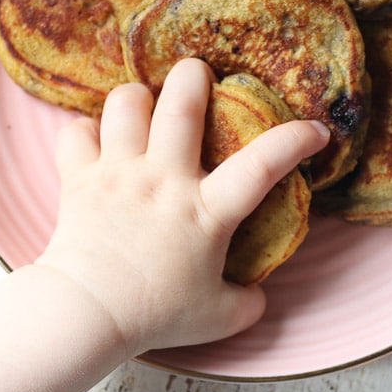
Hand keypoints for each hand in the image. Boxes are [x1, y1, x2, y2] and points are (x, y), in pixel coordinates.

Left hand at [38, 56, 328, 354]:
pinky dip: (85, 130)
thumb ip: (247, 302)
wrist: (87, 314)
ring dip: (137, 97)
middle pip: (181, 105)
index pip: (261, 165)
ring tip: (144, 108)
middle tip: (199, 73)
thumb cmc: (154, 315)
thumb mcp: (219, 317)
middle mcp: (163, 180)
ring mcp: (119, 174)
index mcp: (205, 212)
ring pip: (125, 103)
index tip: (316, 129)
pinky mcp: (79, 178)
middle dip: (194, 76)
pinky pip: (76, 132)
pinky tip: (96, 142)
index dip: (294, 140)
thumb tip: (257, 293)